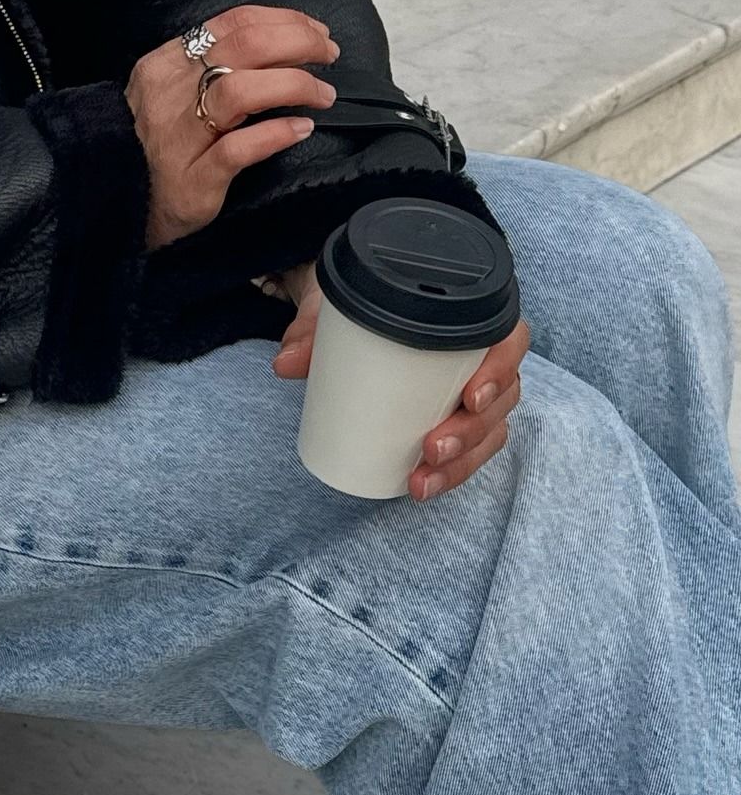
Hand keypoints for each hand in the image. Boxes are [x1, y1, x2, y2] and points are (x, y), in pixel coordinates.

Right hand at [126, 5, 340, 251]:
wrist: (118, 204)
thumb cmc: (154, 147)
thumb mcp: (171, 94)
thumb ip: (209, 69)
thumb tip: (276, 47)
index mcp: (166, 65)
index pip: (232, 24)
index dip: (282, 21)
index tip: (314, 31)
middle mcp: (170, 94)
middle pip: (242, 48)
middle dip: (297, 43)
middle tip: (328, 55)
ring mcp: (180, 137)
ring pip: (239, 91)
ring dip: (293, 85)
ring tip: (323, 94)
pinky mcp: (192, 179)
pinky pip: (238, 149)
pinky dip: (275, 134)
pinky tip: (301, 129)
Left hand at [270, 261, 530, 500]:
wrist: (350, 319)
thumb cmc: (360, 307)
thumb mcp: (337, 308)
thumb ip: (312, 329)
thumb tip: (285, 364)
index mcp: (471, 319)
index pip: (510, 341)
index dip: (502, 371)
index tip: (472, 396)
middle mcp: (482, 358)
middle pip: (502, 399)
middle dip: (472, 432)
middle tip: (433, 448)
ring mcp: (473, 393)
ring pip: (488, 432)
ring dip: (461, 464)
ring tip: (422, 481)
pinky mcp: (456, 420)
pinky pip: (468, 451)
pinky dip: (449, 473)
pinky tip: (421, 488)